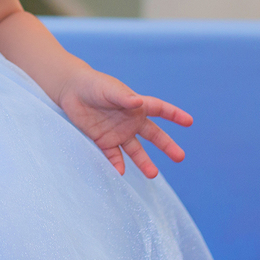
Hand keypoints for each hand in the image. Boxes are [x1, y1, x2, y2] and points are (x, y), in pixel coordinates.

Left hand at [56, 68, 192, 177]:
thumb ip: (124, 97)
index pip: (160, 110)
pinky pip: (113, 155)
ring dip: (144, 162)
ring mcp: (118, 132)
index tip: (189, 122)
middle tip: (180, 157)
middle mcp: (130, 121)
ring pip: (136, 150)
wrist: (70, 91)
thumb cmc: (93, 85)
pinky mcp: (103, 140)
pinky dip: (117, 164)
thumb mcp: (109, 89)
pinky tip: (120, 172)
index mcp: (136, 106)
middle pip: (153, 135)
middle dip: (167, 146)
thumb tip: (138, 102)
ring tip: (153, 175)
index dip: (174, 115)